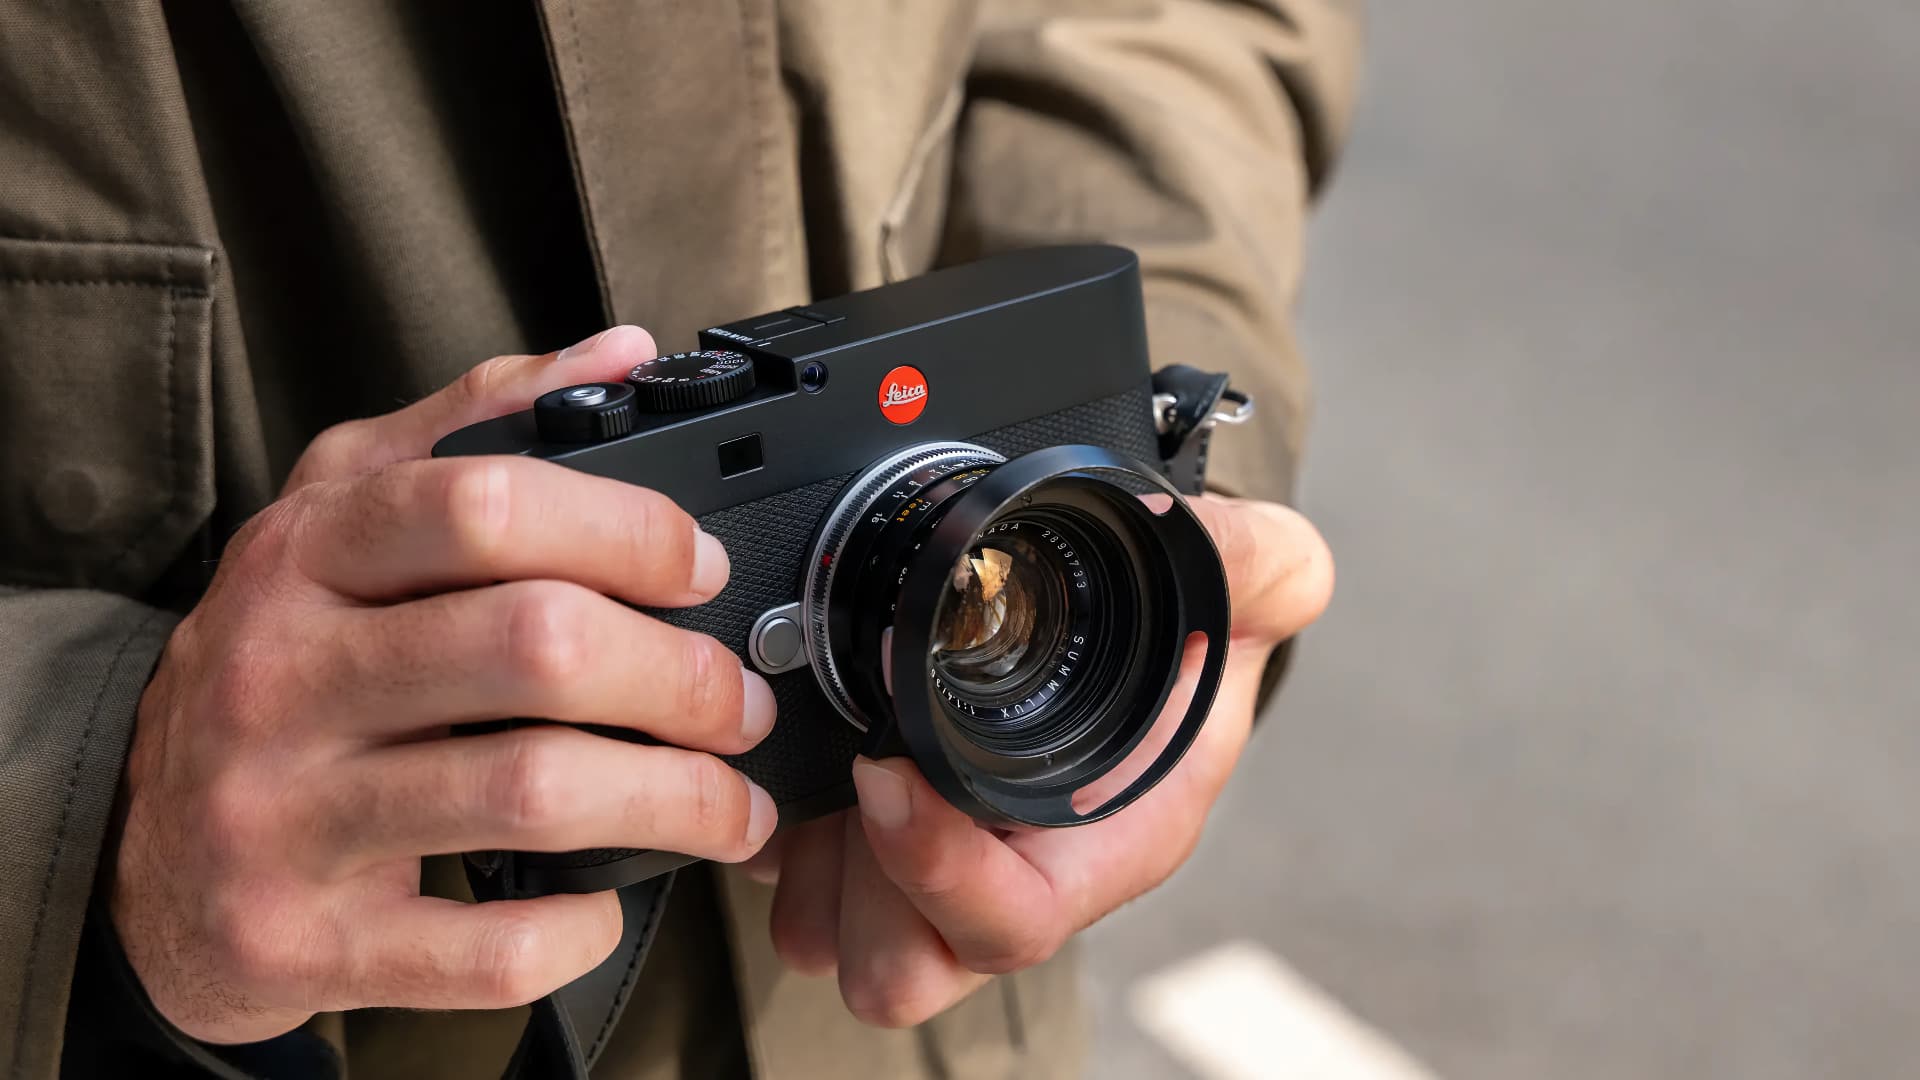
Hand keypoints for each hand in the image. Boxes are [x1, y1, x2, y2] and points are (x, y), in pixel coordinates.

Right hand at [112, 327, 780, 1043]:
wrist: (143, 853)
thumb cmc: (277, 667)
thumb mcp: (341, 516)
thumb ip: (476, 425)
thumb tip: (623, 353)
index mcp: (304, 555)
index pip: (485, 504)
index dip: (628, 530)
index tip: (703, 569)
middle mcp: (281, 675)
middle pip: (535, 645)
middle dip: (685, 678)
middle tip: (741, 703)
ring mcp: (284, 815)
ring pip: (532, 791)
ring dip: (678, 801)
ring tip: (730, 805)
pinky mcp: (301, 939)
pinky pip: (484, 945)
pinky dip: (581, 924)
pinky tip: (610, 895)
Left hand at [753, 495, 1331, 1025]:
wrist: (1145, 651)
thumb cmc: (1192, 647)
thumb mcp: (1248, 589)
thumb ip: (1261, 563)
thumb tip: (1212, 536)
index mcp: (1100, 851)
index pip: (1012, 926)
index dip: (938, 874)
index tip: (892, 772)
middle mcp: (1011, 882)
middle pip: (903, 967)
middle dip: (855, 884)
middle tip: (852, 767)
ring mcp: (934, 877)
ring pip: (835, 943)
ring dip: (812, 868)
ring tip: (831, 763)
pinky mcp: (869, 854)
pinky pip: (797, 894)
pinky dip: (784, 842)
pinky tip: (811, 761)